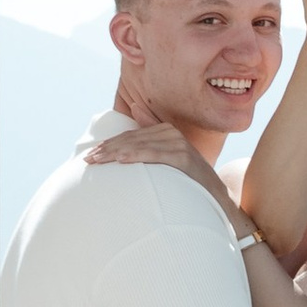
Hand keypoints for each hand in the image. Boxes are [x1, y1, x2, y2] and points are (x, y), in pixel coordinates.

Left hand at [82, 118, 242, 222]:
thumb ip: (151, 140)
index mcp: (165, 132)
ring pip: (140, 144)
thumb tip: (134, 107)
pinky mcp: (184, 157)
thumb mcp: (168, 162)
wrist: (217, 199)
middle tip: (88, 160)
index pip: (130, 136)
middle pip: (132, 139)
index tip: (90, 156)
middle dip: (108, 149)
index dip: (109, 145)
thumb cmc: (188, 183)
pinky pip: (155, 154)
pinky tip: (121, 160)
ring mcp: (179, 144)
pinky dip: (137, 154)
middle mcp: (172, 134)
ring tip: (98, 160)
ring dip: (116, 152)